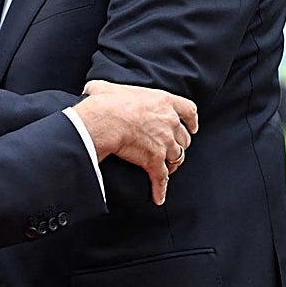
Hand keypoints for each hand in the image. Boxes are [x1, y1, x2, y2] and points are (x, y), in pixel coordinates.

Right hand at [74, 80, 198, 205]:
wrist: (105, 122)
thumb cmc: (106, 103)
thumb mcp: (107, 88)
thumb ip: (106, 89)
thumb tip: (93, 90)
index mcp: (163, 102)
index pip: (188, 110)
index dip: (191, 120)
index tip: (192, 126)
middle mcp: (169, 122)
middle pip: (184, 137)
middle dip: (179, 144)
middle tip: (171, 148)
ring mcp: (164, 143)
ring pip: (177, 157)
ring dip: (172, 164)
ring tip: (167, 169)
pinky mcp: (155, 161)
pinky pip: (161, 179)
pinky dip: (161, 189)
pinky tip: (159, 197)